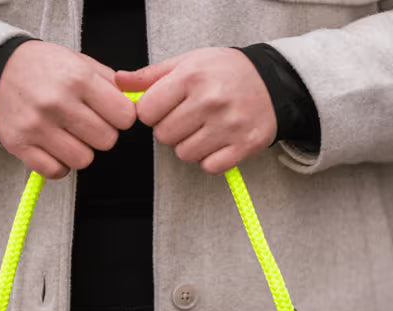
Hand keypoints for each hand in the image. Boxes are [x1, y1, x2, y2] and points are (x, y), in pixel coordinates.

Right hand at [0, 40, 137, 178]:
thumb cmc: (45, 68)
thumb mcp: (80, 62)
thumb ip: (112, 83)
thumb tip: (141, 102)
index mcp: (77, 78)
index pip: (125, 116)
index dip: (121, 117)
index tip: (111, 113)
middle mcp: (57, 102)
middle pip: (106, 141)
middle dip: (101, 134)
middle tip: (87, 123)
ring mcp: (36, 126)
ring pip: (83, 160)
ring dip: (81, 151)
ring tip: (69, 134)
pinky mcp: (20, 145)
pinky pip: (56, 171)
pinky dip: (59, 164)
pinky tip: (54, 147)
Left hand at [115, 48, 276, 174]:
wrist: (274, 81)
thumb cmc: (226, 72)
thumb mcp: (188, 63)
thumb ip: (151, 75)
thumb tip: (118, 81)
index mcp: (191, 77)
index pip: (146, 112)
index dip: (153, 112)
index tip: (166, 107)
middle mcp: (210, 101)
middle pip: (164, 136)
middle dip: (171, 129)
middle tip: (189, 117)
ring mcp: (229, 125)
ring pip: (185, 154)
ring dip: (190, 145)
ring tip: (205, 128)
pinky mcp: (244, 145)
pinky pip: (210, 166)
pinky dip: (211, 159)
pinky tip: (218, 141)